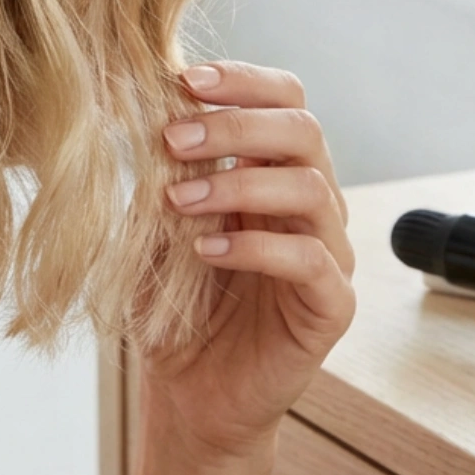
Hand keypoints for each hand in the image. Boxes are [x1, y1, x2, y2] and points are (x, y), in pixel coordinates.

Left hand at [142, 60, 355, 465]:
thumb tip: (142, 107)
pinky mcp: (332, 305)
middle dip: (235, 123)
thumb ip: (161, 173)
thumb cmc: (174, 306)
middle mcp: (312, 203)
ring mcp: (329, 252)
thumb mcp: (154, 229)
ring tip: (178, 199)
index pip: (285, 99)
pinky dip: (256, 246)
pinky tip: (206, 251)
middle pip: (303, 129)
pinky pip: (311, 259)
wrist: (191, 395)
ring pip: (310, 187)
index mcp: (275, 171)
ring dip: (238, 182)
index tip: (185, 79)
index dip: (243, 81)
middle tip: (172, 135)